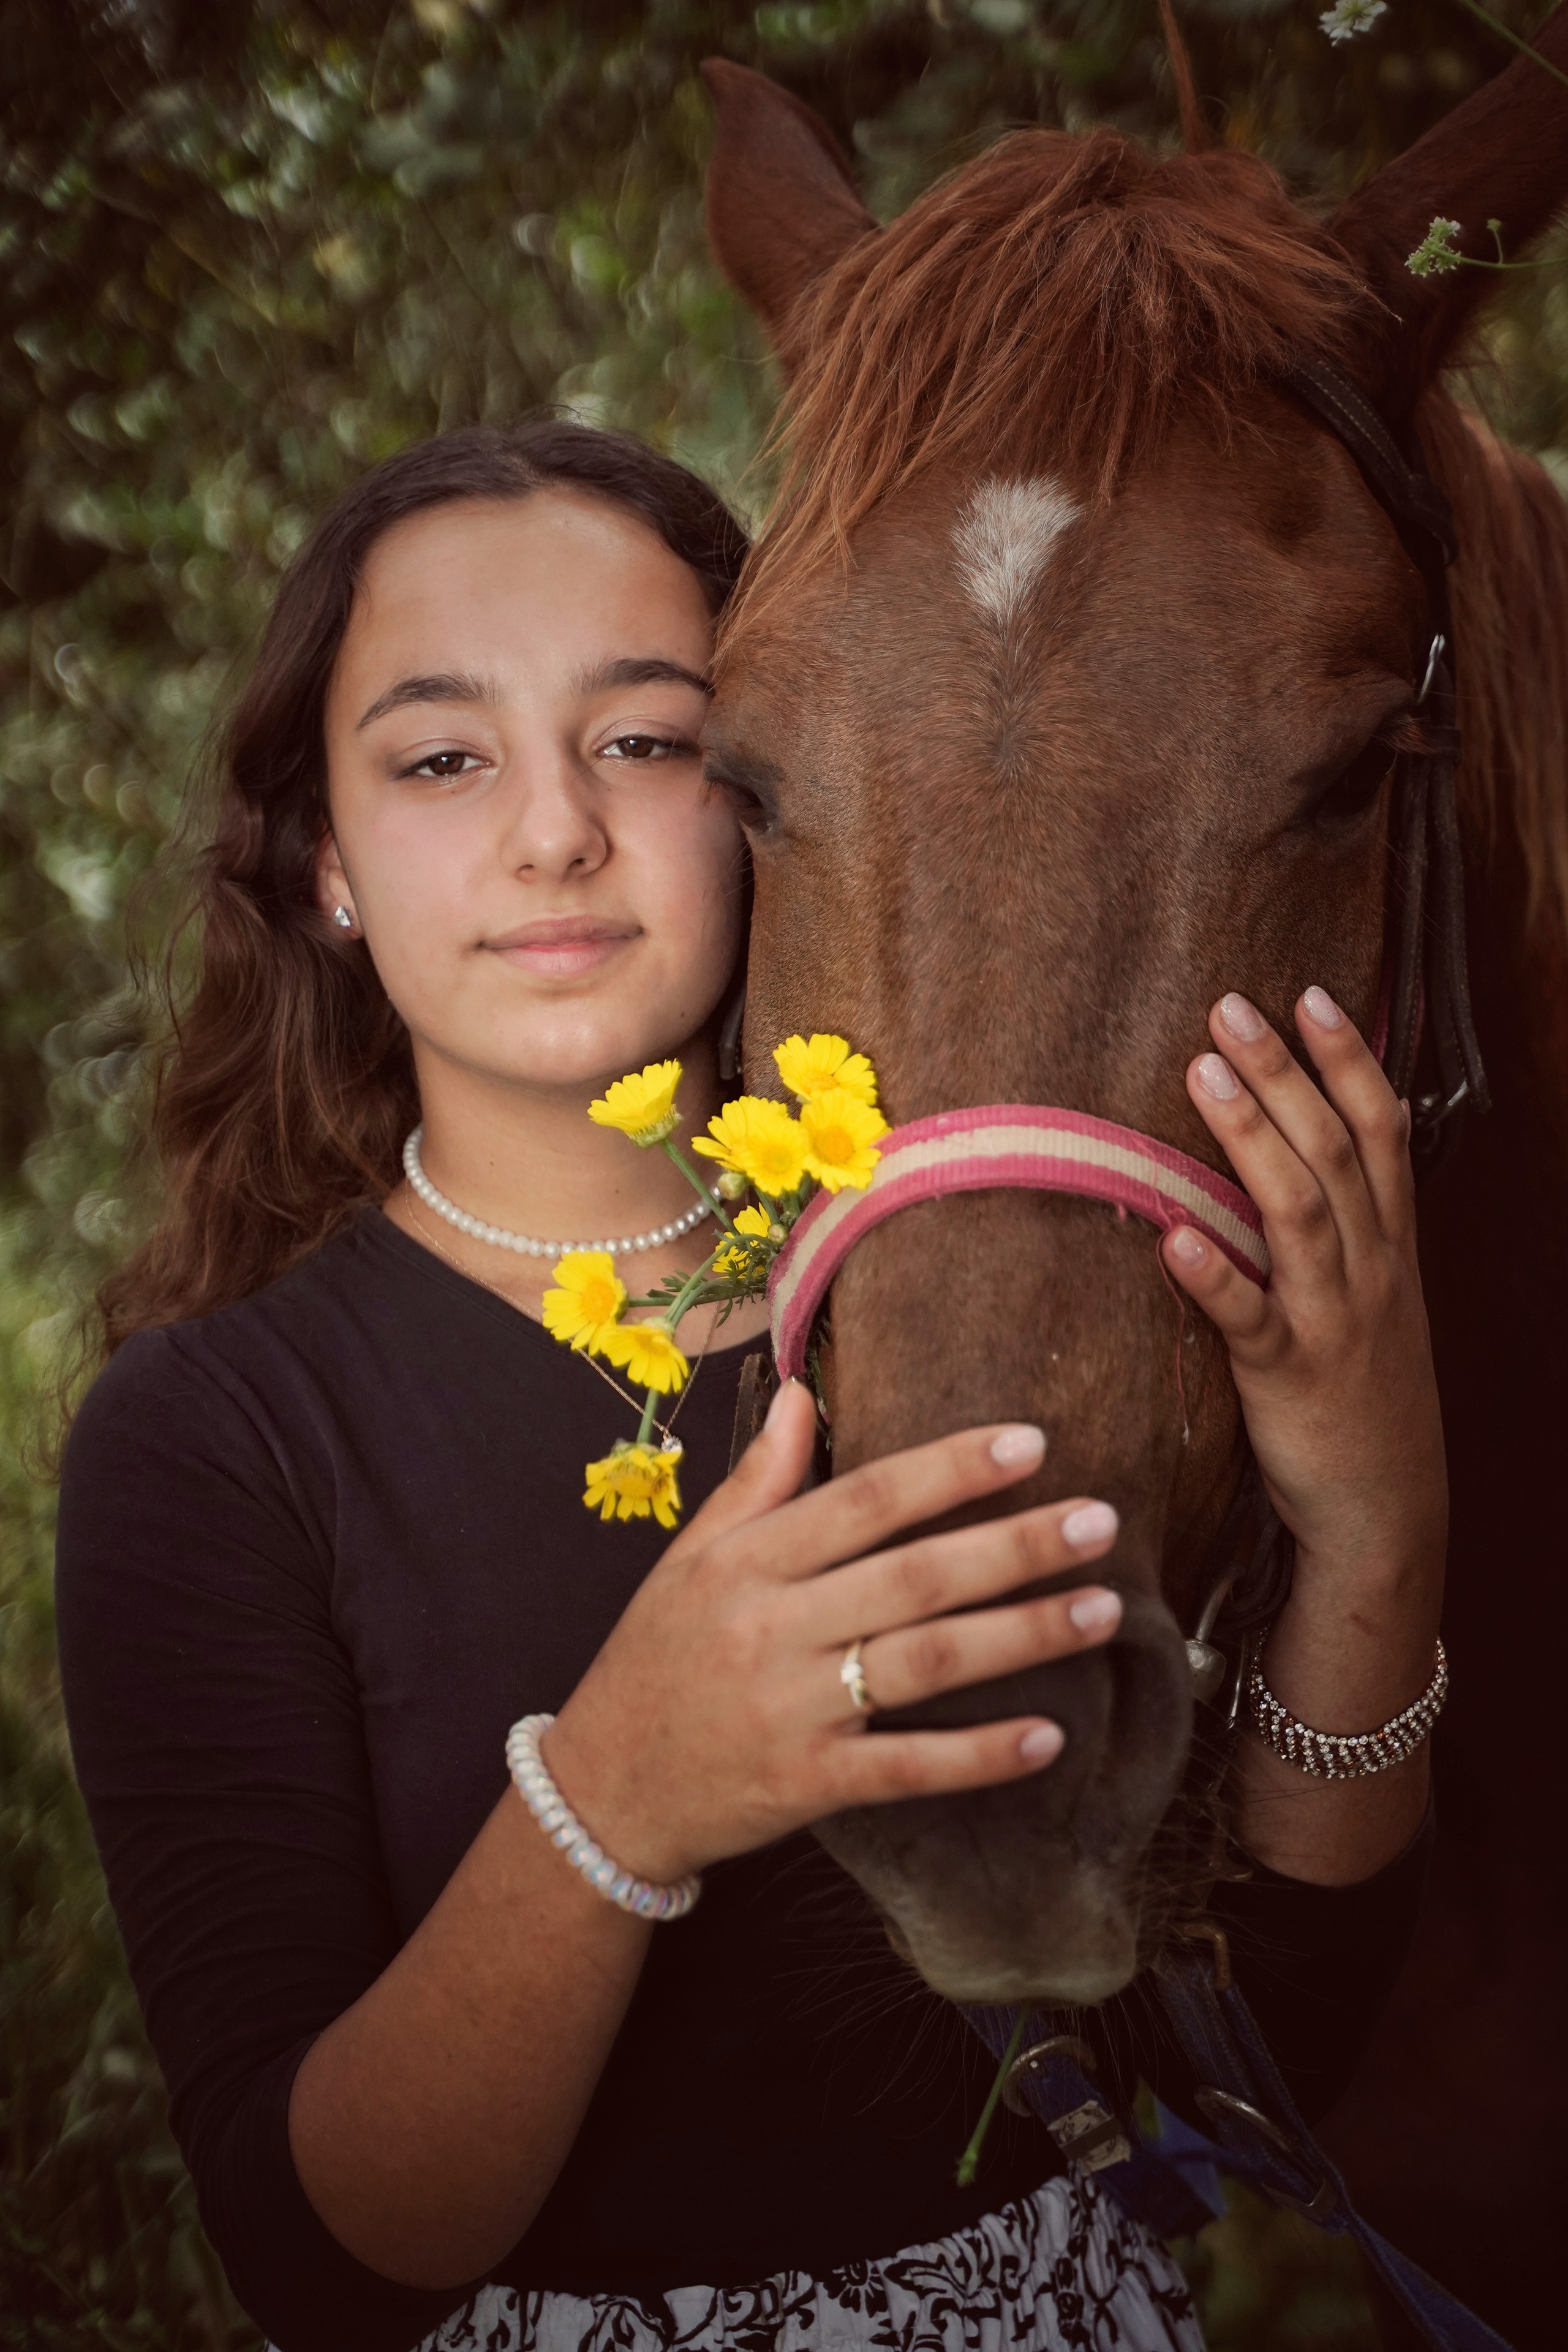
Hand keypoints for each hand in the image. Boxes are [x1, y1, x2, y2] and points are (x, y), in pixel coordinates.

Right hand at [544, 1386, 1125, 1883]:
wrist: (604, 1790)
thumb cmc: (656, 1659)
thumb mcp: (691, 1558)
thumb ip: (757, 1479)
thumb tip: (802, 1391)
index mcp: (746, 1562)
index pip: (864, 1499)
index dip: (950, 1468)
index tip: (1031, 1441)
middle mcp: (771, 1627)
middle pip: (914, 1577)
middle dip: (1015, 1546)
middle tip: (1101, 1520)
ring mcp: (791, 1709)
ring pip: (925, 1664)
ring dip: (1021, 1636)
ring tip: (1103, 1611)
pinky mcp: (807, 1785)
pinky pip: (907, 1767)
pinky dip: (979, 1755)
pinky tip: (1049, 1737)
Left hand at [1160, 985, 1444, 1588]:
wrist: (1384, 1510)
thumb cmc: (1364, 1395)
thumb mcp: (1372, 1297)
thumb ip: (1345, 1227)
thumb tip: (1301, 1148)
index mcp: (1389, 1246)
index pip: (1379, 1131)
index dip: (1347, 1060)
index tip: (1308, 995)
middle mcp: (1367, 1269)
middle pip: (1332, 1149)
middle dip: (1285, 1072)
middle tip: (1230, 1006)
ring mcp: (1330, 1319)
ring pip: (1298, 1211)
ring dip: (1251, 1137)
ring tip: (1202, 1074)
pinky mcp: (1286, 1377)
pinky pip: (1249, 1319)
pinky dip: (1214, 1277)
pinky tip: (1173, 1237)